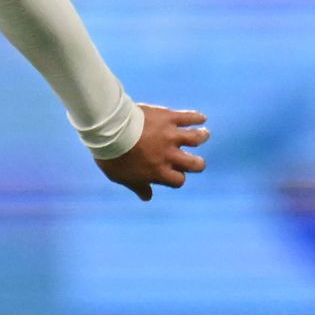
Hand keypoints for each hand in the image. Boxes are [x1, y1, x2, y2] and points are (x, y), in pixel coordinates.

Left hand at [94, 104, 208, 200]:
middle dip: (197, 164)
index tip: (172, 174)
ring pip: (197, 138)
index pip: (179, 180)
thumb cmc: (112, 156)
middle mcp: (169, 155)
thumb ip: (138, 186)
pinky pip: (189, 117)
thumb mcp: (122, 177)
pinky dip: (197, 117)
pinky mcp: (169, 118)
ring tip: (204, 135)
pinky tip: (201, 118)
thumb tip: (147, 197)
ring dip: (202, 137)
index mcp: (159, 171)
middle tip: (195, 161)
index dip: (177, 178)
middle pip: (195, 164)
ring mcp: (171, 136)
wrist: (110, 129)